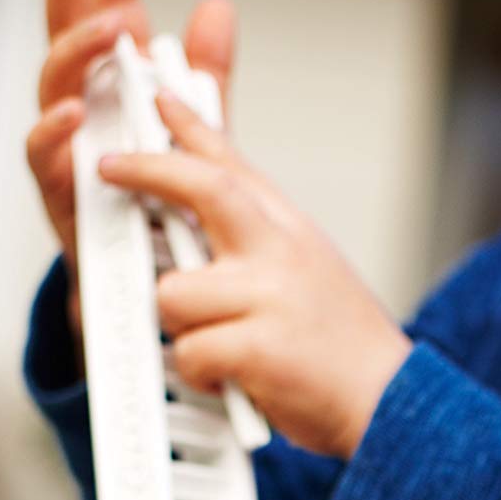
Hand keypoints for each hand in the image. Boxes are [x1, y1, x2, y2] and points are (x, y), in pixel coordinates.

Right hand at [24, 0, 235, 335]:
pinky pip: (45, 166)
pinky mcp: (63, 207)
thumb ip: (205, 80)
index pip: (106, 18)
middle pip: (64, 37)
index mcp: (115, 94)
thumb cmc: (168, 213)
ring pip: (51, 91)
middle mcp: (83, 118)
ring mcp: (68, 160)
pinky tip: (73, 113)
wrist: (153, 305)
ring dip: (75, 52)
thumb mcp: (198, 140)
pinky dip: (55, 137)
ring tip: (108, 29)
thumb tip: (216, 4)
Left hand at [96, 89, 412, 460]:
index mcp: (288, 230)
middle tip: (110, 167)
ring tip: (213, 341)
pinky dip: (200, 374)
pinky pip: (190, 352)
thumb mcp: (309, 265)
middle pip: (202, 187)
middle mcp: (279, 251)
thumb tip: (211, 202)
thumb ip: (260, 235)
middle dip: (148, 169)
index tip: (156, 98)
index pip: (231, 162)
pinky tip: (230, 379)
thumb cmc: (342, 343)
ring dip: (180, 326)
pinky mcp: (259, 348)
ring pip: (173, 292)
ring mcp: (269, 297)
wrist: (390, 400)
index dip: (187, 125)